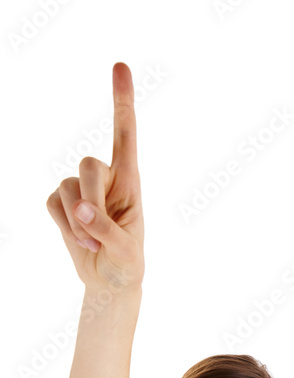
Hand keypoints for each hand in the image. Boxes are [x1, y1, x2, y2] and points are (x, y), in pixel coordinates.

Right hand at [45, 62, 143, 291]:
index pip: (125, 135)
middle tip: (96, 230)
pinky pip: (51, 203)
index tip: (120, 66)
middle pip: (88, 165)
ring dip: (76, 222)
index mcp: (131, 182)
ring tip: (91, 242)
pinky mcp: (61, 203)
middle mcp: (106, 178)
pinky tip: (78, 239)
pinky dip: (62, 225)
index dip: (122, 101)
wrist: (110, 282)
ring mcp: (81, 190)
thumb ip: (107, 229)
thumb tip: (80, 208)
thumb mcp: (126, 252)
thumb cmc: (127, 265)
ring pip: (66, 187)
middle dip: (90, 199)